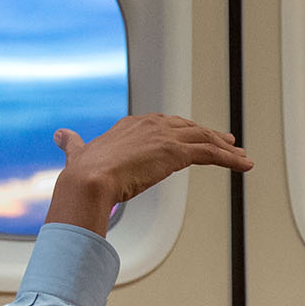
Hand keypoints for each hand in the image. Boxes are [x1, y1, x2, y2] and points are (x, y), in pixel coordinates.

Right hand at [45, 113, 249, 233]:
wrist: (88, 180)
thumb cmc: (82, 173)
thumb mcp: (78, 152)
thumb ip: (72, 143)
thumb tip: (60, 135)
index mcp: (132, 125)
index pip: (165, 124)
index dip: (183, 131)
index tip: (194, 136)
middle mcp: (151, 124)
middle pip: (190, 128)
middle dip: (210, 135)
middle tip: (228, 141)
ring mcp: (165, 137)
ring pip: (205, 140)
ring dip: (227, 149)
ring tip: (243, 157)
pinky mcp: (177, 153)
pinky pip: (211, 154)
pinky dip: (231, 159)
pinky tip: (244, 165)